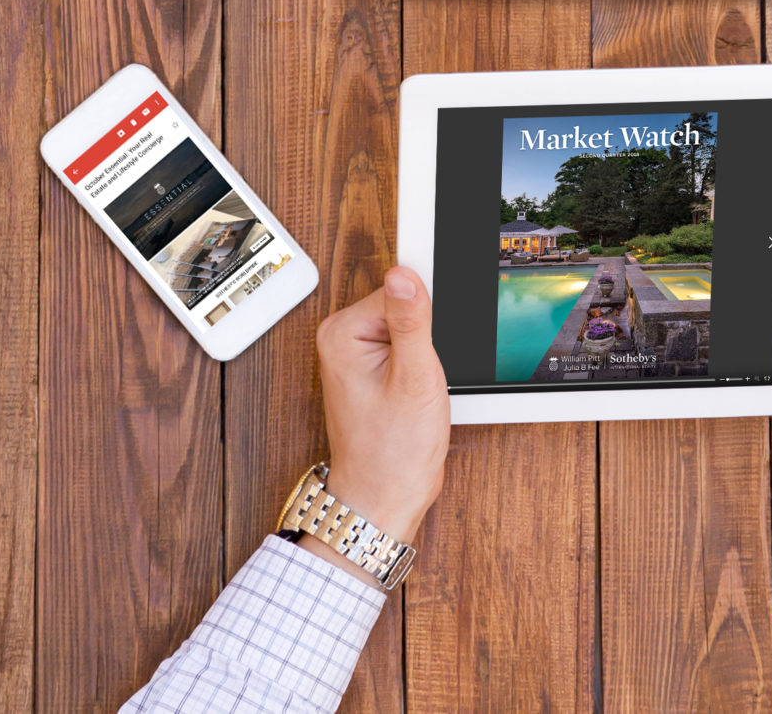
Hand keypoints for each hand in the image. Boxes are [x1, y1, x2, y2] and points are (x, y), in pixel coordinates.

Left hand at [315, 267, 450, 549]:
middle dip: (426, 338)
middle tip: (421, 378)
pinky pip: (406, 344)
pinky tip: (415, 392)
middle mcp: (342, 338)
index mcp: (343, 333)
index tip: (429, 349)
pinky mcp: (371, 368)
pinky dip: (421, 364)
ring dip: (425, 354)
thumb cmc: (393, 451)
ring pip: (409, 327)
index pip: (400, 290)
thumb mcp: (414, 378)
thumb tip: (404, 274)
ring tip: (416, 389)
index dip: (427, 320)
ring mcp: (355, 354)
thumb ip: (411, 321)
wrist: (384, 499)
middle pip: (405, 306)